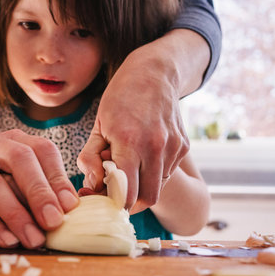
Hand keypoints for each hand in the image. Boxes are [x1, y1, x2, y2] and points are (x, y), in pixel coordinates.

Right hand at [0, 129, 78, 248]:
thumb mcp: (19, 180)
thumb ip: (43, 190)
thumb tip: (69, 210)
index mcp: (14, 139)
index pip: (42, 150)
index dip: (58, 178)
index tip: (70, 207)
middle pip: (19, 159)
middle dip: (39, 192)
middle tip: (53, 222)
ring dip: (16, 215)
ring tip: (34, 239)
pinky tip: (9, 240)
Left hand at [77, 48, 188, 213]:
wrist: (155, 72)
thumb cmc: (120, 98)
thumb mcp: (97, 125)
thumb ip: (90, 158)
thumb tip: (93, 185)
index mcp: (129, 143)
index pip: (126, 194)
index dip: (112, 202)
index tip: (102, 196)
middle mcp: (155, 147)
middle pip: (146, 199)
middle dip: (129, 202)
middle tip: (113, 191)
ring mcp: (173, 147)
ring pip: (159, 188)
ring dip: (142, 187)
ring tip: (127, 167)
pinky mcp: (184, 146)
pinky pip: (167, 173)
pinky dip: (153, 174)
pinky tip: (142, 156)